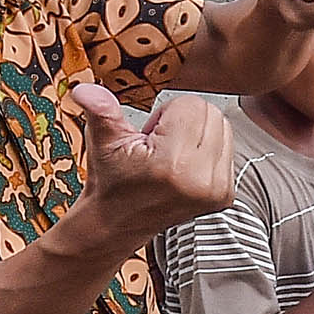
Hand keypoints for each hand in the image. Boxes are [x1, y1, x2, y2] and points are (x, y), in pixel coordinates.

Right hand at [67, 86, 233, 247]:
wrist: (118, 222)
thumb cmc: (113, 181)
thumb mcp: (103, 142)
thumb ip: (101, 111)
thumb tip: (85, 91)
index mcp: (172, 164)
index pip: (192, 105)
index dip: (167, 112)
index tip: (151, 134)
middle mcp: (201, 181)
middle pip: (211, 113)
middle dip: (185, 119)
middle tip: (160, 144)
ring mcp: (217, 191)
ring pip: (223, 128)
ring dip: (199, 133)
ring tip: (172, 154)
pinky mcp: (226, 196)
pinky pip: (228, 149)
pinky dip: (208, 150)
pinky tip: (185, 165)